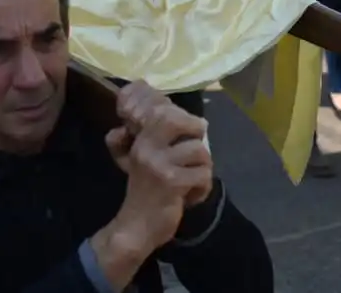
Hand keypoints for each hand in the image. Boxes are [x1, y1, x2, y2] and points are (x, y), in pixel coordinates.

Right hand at [111, 83, 210, 204]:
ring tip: (194, 178)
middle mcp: (148, 148)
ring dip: (203, 167)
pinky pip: (203, 174)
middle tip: (197, 146)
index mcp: (141, 141)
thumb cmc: (143, 192)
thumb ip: (152, 138)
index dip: (185, 117)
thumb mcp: (141, 161)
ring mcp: (160, 165)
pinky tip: (192, 195)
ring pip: (199, 151)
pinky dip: (203, 187)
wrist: (137, 227)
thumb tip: (174, 116)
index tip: (192, 129)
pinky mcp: (173, 183)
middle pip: (182, 121)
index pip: (163, 112)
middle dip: (197, 131)